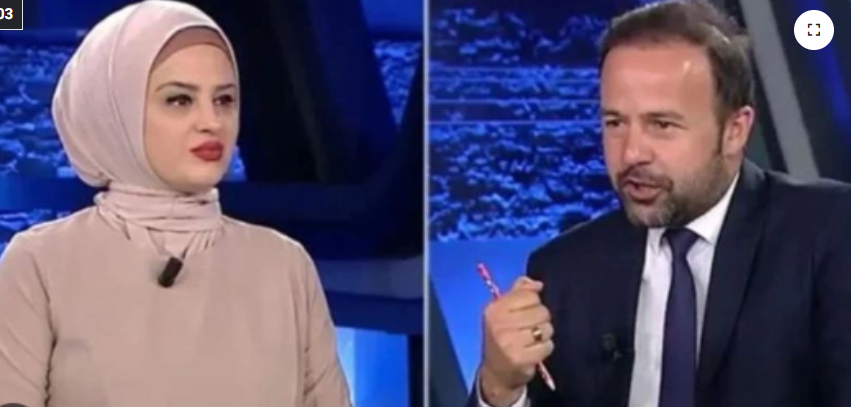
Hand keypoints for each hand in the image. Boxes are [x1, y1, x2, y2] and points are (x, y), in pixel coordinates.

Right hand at [479, 276, 553, 406]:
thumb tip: (537, 284)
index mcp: (494, 309)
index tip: (526, 311)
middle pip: (541, 311)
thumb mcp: (503, 312)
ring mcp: (509, 343)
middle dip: (541, 319)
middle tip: (531, 328)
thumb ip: (518, 292)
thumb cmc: (502, 337)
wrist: (496, 372)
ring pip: (546, 328)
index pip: (529, 294)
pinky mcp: (521, 359)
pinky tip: (534, 351)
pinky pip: (547, 345)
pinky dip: (545, 348)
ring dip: (544, 334)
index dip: (534, 302)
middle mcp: (499, 325)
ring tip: (533, 340)